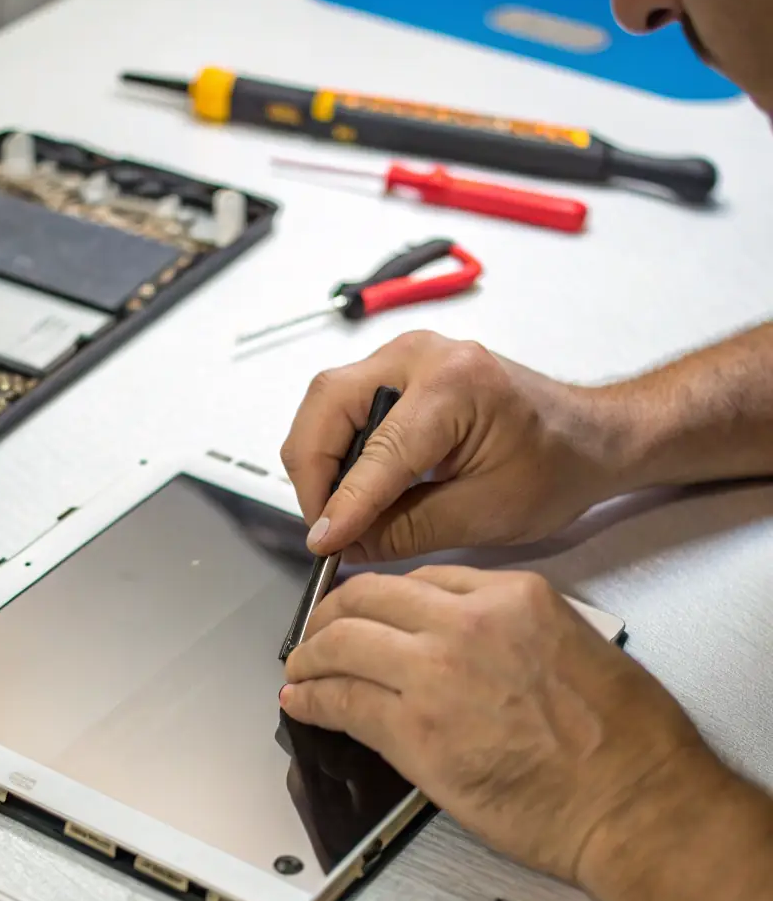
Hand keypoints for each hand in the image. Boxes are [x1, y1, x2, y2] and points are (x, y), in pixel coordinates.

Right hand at [280, 331, 628, 561]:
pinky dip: (334, 449)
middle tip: (325, 528)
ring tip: (338, 513)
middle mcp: (422, 355)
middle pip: (327, 405)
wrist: (587, 436)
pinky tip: (351, 490)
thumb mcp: (485, 513)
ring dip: (319, 461)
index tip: (324, 545)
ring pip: (325, 404)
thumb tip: (345, 545)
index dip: (344, 505)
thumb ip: (407, 529)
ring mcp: (405, 356)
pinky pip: (340, 405)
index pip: (378, 452)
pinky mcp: (396, 369)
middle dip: (313, 474)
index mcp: (455, 385)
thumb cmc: (555, 466)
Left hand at [281, 567, 709, 893]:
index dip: (381, 597)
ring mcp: (436, 674)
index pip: (421, 579)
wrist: (632, 803)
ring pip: (342, 642)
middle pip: (368, 598)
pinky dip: (312, 700)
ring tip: (299, 669)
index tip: (367, 611)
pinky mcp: (414, 732)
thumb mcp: (577, 644)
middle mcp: (468, 622)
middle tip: (315, 634)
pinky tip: (304, 704)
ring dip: (308, 655)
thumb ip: (514, 629)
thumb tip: (466, 637)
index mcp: (513, 595)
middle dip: (330, 615)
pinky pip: (342, 702)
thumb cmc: (624, 741)